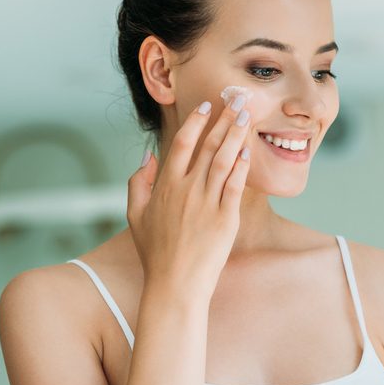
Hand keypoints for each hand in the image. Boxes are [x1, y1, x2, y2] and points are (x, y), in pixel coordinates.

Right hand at [127, 91, 251, 295]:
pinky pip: (235, 185)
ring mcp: (206, 203)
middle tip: (237, 99)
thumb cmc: (155, 253)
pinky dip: (242, 165)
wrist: (175, 285)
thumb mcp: (135, 216)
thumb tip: (148, 157)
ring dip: (236, 134)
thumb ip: (138, 183)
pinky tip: (248, 149)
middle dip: (223, 119)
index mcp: (165, 186)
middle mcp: (186, 190)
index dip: (195, 122)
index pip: (182, 144)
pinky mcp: (225, 218)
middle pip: (207, 146)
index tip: (206, 106)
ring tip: (246, 115)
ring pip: (223, 159)